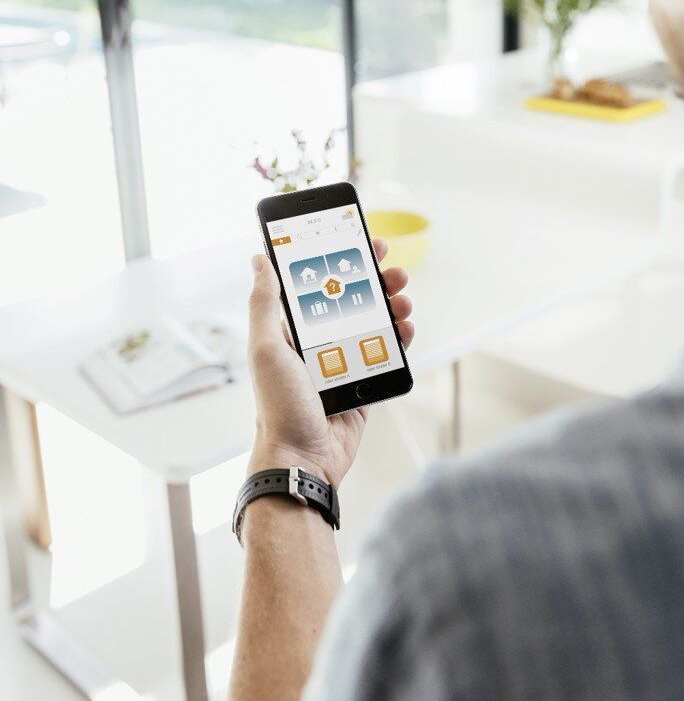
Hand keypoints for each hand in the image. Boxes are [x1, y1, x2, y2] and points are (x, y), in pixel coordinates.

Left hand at [248, 240, 413, 487]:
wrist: (303, 460)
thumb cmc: (278, 406)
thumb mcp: (266, 349)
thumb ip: (265, 303)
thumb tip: (260, 258)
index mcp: (292, 331)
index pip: (319, 285)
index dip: (341, 260)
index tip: (363, 241)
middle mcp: (317, 344)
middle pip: (352, 300)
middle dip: (375, 280)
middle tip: (394, 269)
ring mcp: (342, 364)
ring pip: (373, 324)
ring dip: (392, 305)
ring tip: (404, 299)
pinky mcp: (363, 385)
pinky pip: (385, 354)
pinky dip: (399, 338)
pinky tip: (406, 327)